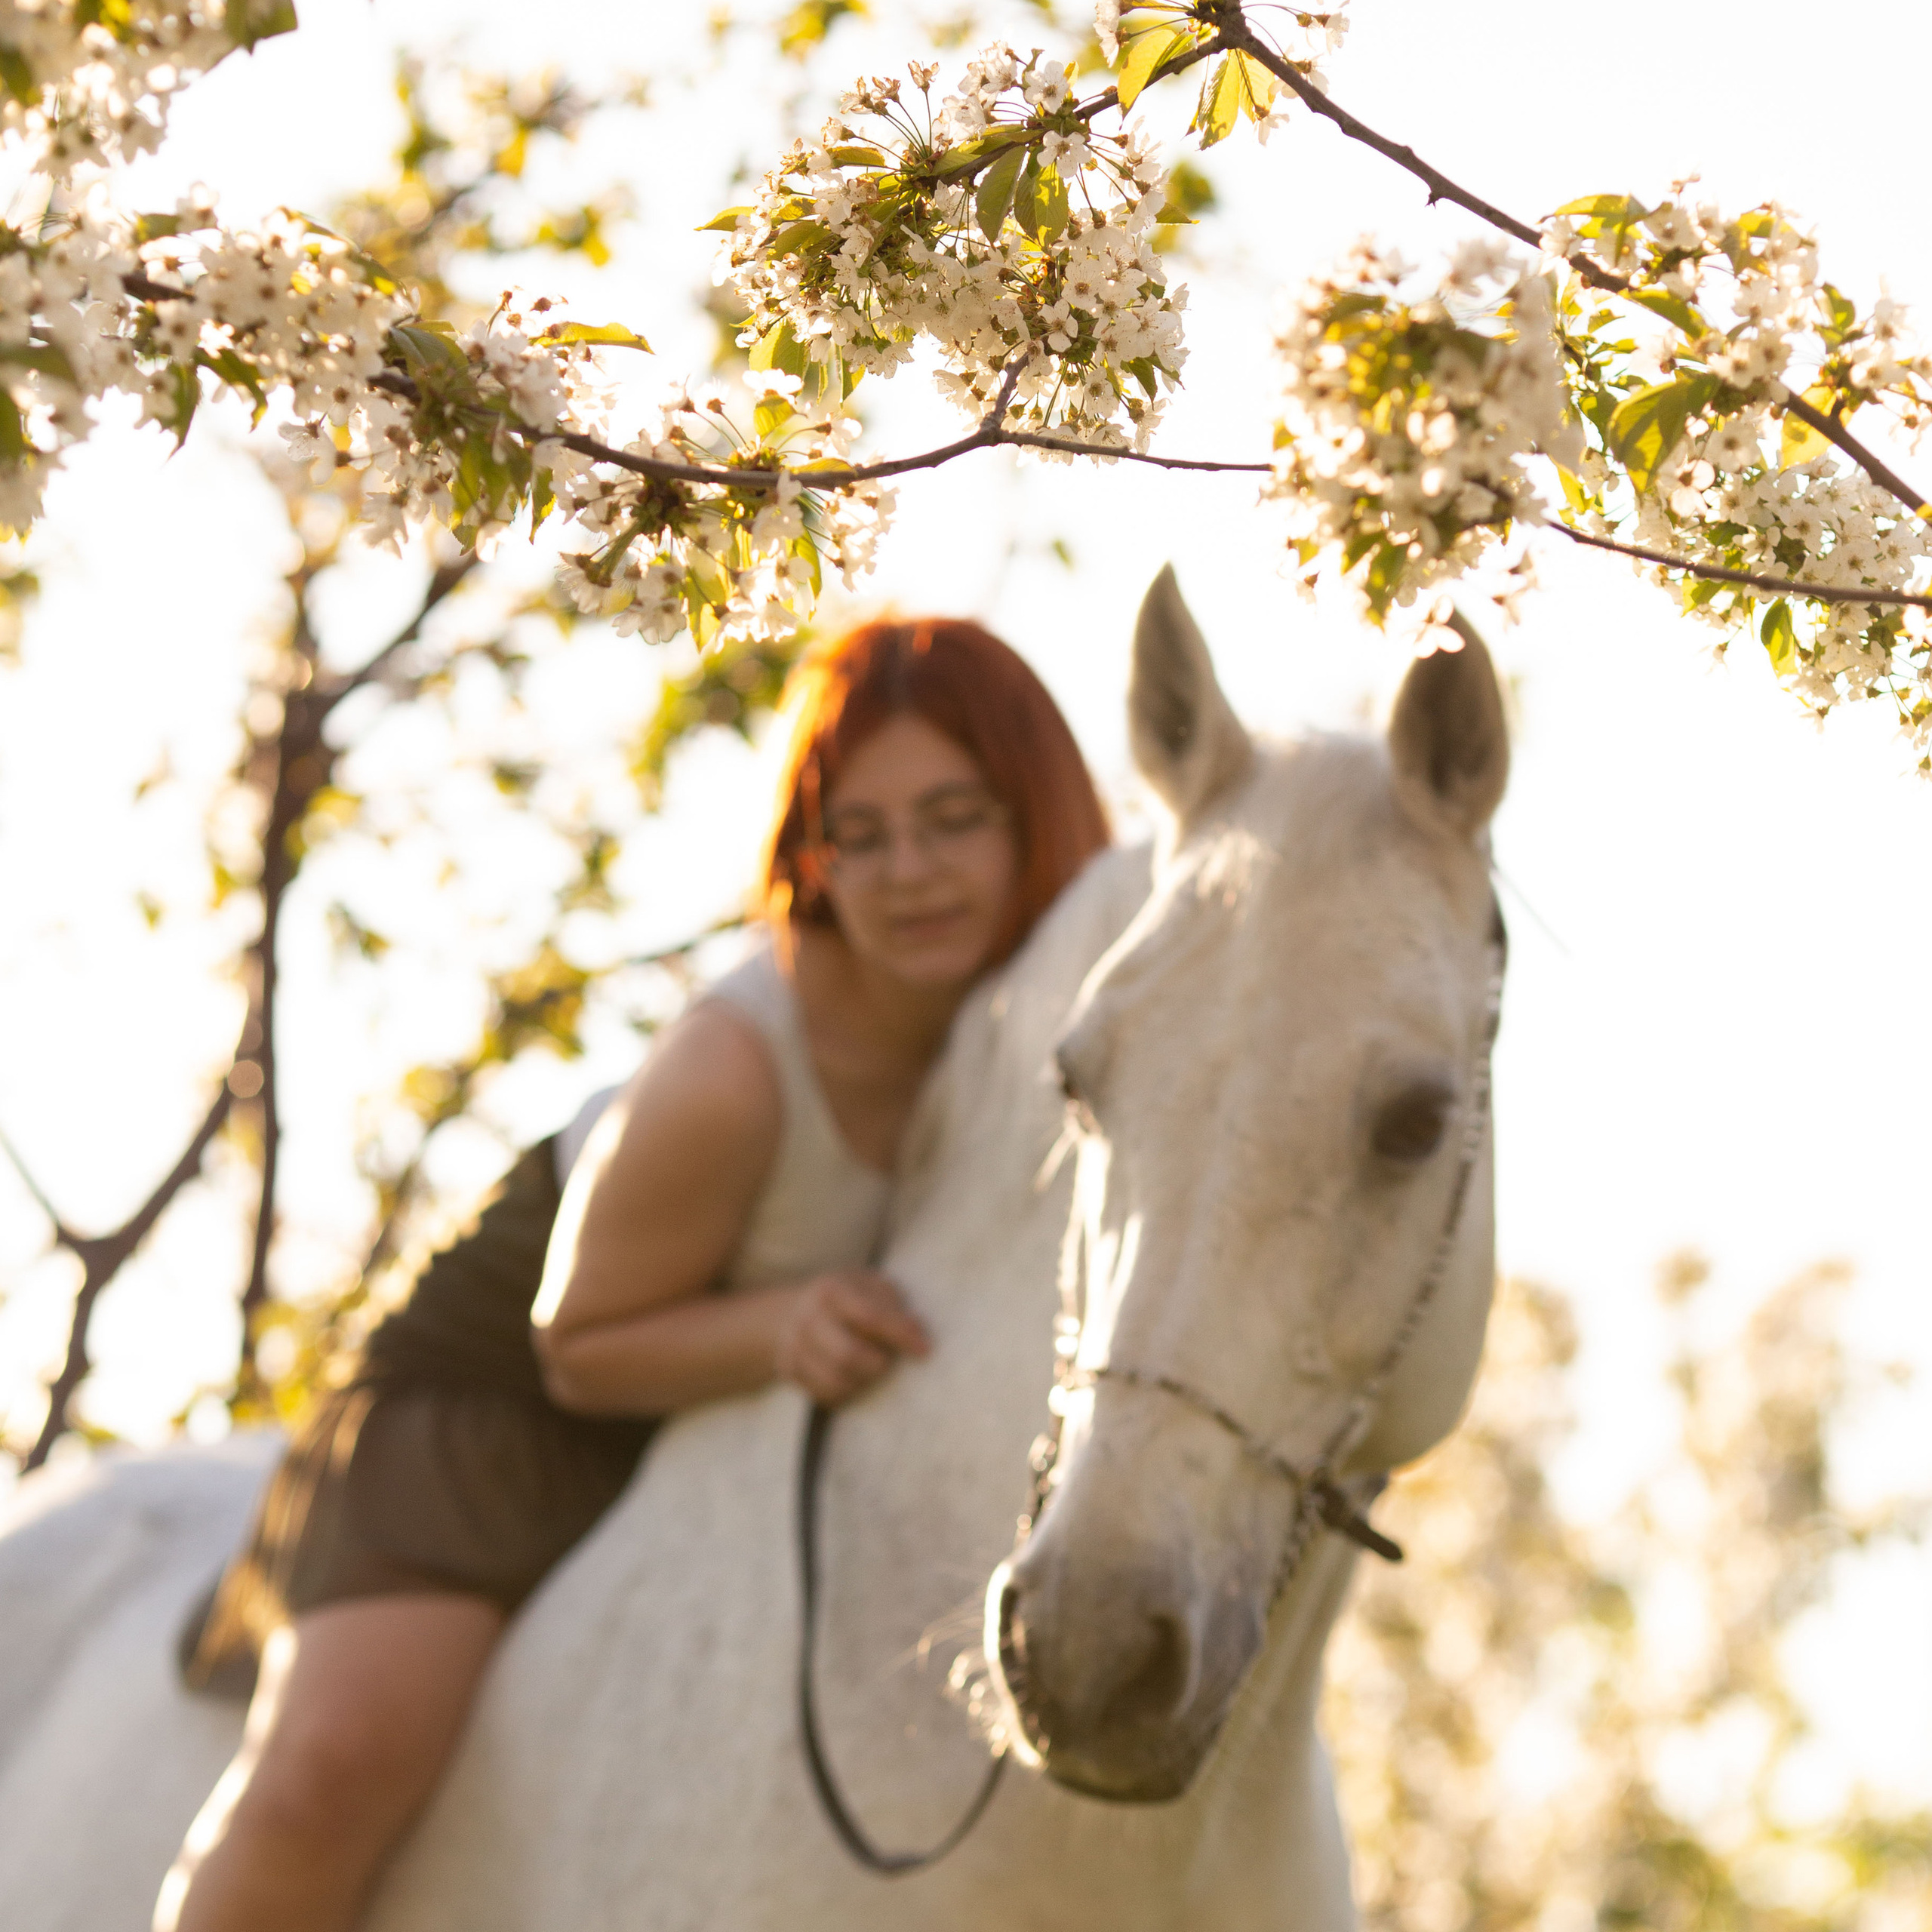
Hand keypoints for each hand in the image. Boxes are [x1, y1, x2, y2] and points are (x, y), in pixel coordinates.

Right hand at [773, 1270, 931, 1406]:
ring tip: (873, 1369)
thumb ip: (893, 1304)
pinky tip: (855, 1379)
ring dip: (864, 1381)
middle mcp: (808, 1317)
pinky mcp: (790, 1371)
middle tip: (890, 1361)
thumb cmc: (846, 1299)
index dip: (900, 1335)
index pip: (870, 1316)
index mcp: (832, 1289)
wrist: (791, 1312)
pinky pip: (825, 1394)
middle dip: (879, 1364)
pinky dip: (848, 1392)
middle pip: (849, 1354)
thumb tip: (917, 1332)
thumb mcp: (869, 1286)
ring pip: (836, 1380)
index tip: (925, 1350)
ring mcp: (794, 1345)